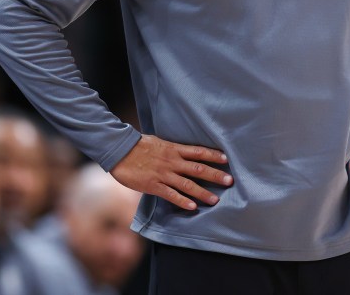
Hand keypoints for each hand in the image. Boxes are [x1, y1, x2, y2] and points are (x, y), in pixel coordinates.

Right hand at [111, 135, 232, 210]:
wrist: (119, 150)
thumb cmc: (139, 145)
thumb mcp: (159, 142)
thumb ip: (173, 148)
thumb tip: (184, 151)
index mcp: (174, 149)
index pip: (198, 152)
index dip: (213, 155)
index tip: (226, 160)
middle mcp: (172, 161)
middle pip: (198, 169)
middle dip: (215, 175)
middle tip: (230, 181)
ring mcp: (163, 174)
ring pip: (187, 184)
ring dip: (202, 192)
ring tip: (216, 200)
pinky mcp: (153, 185)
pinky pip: (171, 194)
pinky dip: (182, 201)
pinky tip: (192, 207)